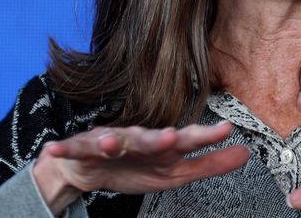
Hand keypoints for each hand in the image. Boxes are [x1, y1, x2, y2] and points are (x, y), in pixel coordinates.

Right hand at [32, 121, 249, 214]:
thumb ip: (209, 164)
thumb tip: (245, 153)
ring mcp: (107, 143)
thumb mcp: (175, 172)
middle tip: (170, 137)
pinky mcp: (80, 150)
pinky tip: (55, 149)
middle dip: (158, 138)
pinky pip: (71, 150)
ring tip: (111, 143)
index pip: (186, 140)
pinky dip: (63, 149)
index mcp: (161, 147)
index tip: (226, 129)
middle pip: (149, 138)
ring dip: (111, 141)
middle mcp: (137, 139)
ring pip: (111, 141)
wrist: (88, 166)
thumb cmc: (135, 166)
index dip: (205, 136)